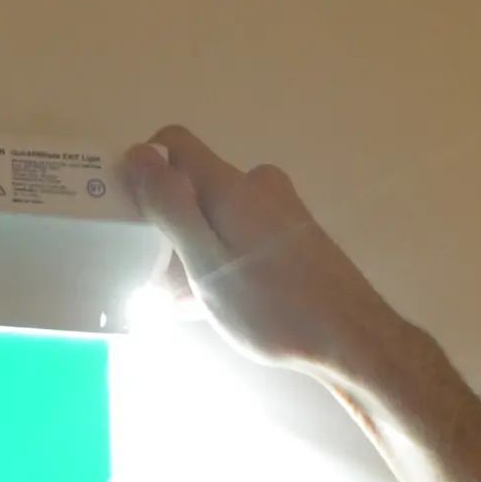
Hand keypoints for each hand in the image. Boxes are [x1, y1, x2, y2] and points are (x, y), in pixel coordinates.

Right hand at [121, 126, 418, 385]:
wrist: (352, 338)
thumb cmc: (272, 307)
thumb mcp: (207, 262)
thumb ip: (171, 207)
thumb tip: (139, 153)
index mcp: (230, 185)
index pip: (173, 144)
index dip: (143, 169)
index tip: (128, 213)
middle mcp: (257, 186)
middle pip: (193, 185)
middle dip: (165, 224)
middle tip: (152, 278)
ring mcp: (279, 211)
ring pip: (216, 217)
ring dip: (191, 250)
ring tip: (179, 302)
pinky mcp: (293, 237)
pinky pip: (240, 237)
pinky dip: (219, 261)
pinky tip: (212, 304)